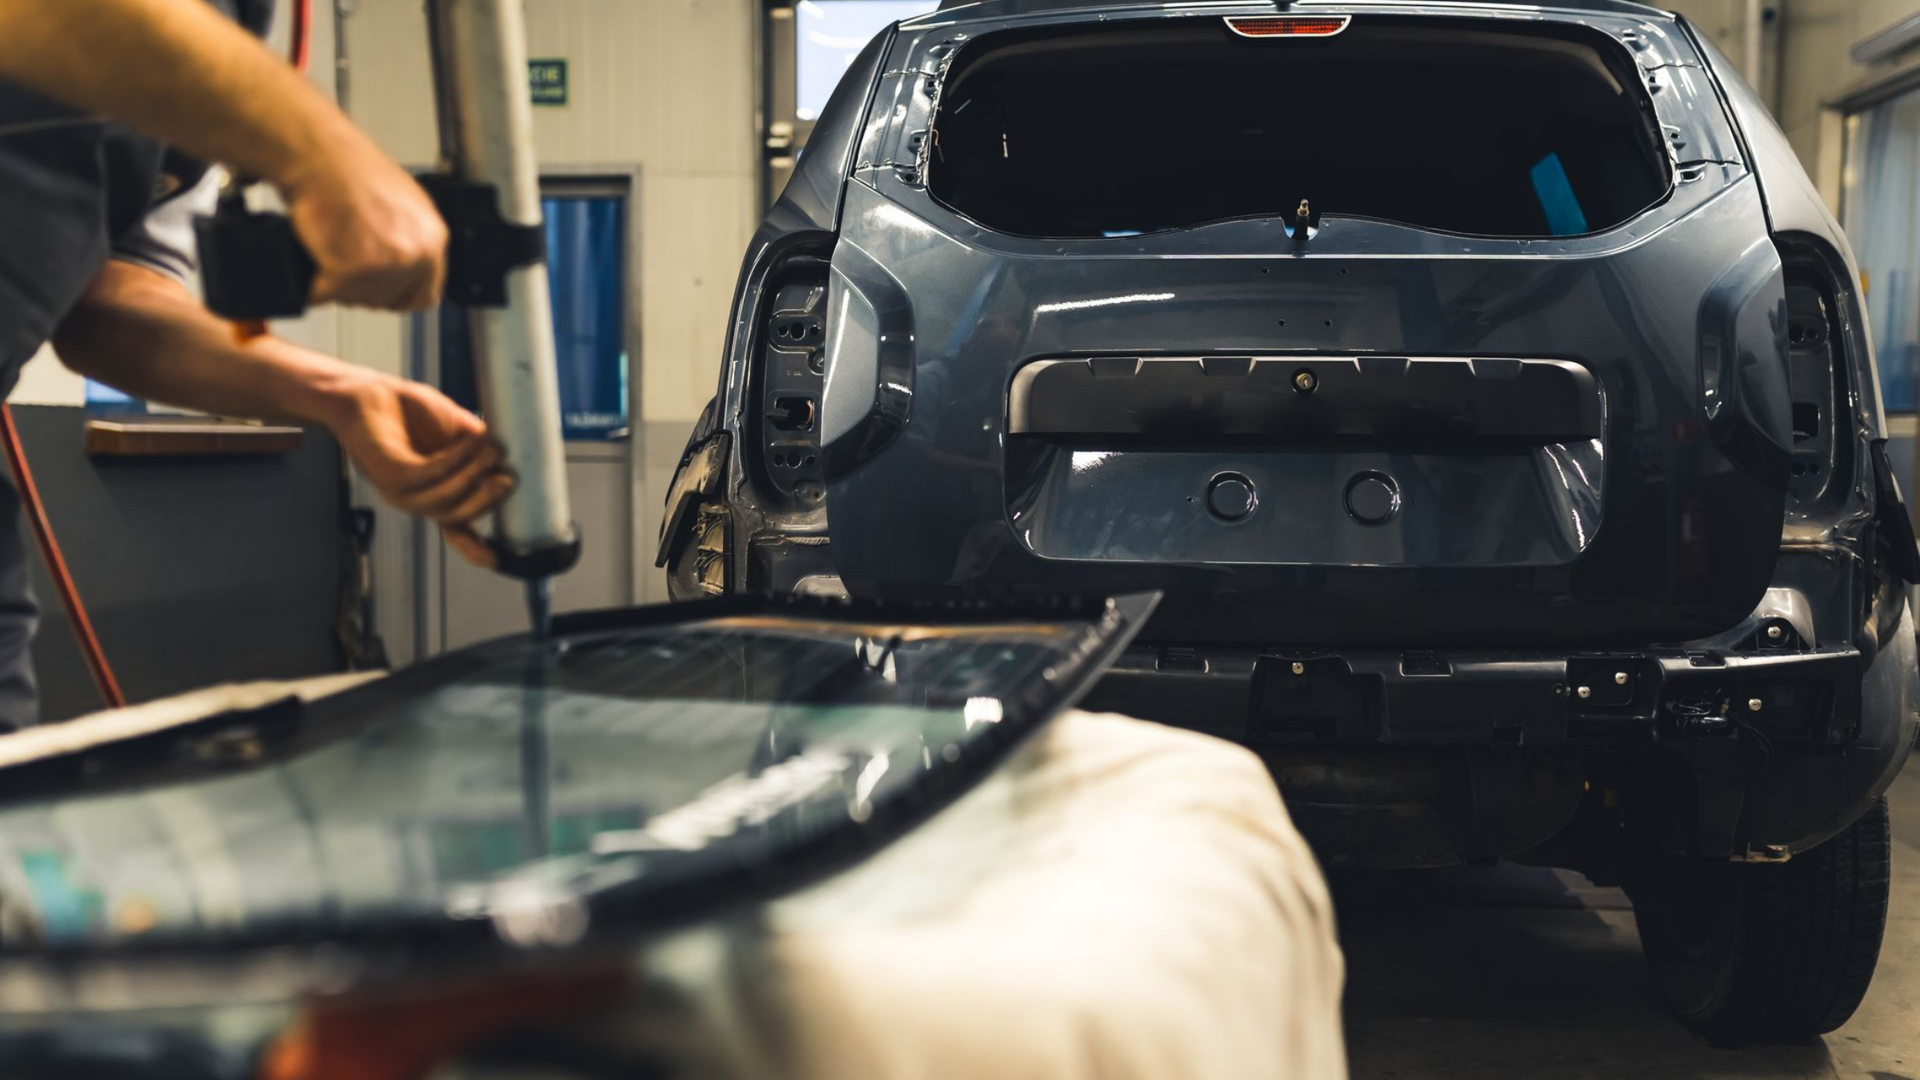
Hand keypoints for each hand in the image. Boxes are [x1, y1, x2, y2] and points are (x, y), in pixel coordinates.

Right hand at [283, 138, 447, 311]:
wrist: (320, 155)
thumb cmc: (353, 170)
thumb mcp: (407, 205)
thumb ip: (412, 240)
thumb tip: (407, 267)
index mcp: (433, 239)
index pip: (425, 296)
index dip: (398, 296)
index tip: (382, 291)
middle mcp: (414, 255)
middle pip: (386, 300)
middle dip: (363, 287)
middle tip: (344, 259)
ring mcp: (384, 265)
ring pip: (355, 299)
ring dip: (337, 284)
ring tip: (330, 249)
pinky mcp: (348, 270)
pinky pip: (323, 295)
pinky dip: (312, 285)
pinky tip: (313, 258)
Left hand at [330, 375, 510, 567]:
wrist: (365, 395)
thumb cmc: (409, 413)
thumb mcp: (455, 431)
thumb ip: (478, 446)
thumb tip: (510, 454)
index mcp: (433, 496)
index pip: (455, 532)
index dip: (475, 549)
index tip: (496, 560)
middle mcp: (416, 500)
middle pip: (458, 516)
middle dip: (487, 500)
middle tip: (508, 477)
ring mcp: (400, 492)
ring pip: (445, 498)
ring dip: (475, 474)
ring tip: (493, 450)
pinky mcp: (389, 473)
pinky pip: (429, 474)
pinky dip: (456, 459)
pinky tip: (470, 441)